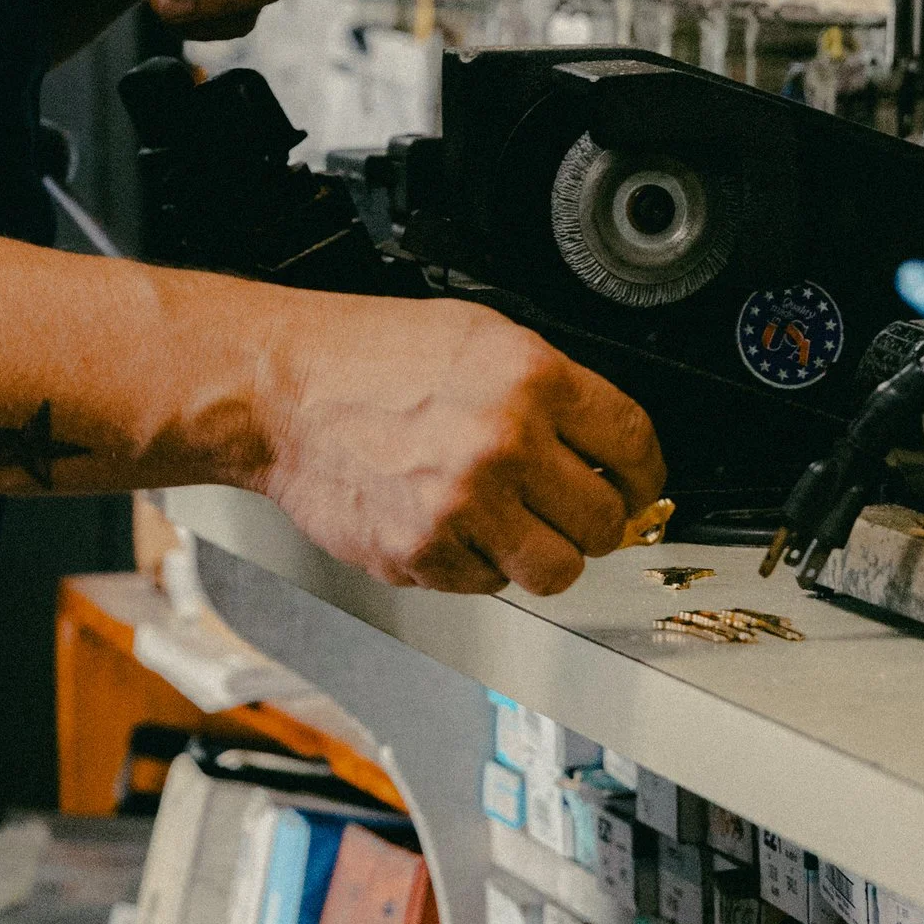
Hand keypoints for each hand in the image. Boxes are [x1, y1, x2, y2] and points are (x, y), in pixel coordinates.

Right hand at [260, 291, 664, 598]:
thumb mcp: (478, 338)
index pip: (634, 446)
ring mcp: (465, 504)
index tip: (635, 487)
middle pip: (605, 521)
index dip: (643, 476)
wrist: (280, 390)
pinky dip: (478, 565)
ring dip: (546, 555)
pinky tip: (451, 524)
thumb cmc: (368, 356)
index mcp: (530, 378)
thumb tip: (606, 449)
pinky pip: (490, 585)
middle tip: (570, 511)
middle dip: (595, 521)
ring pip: (559, 570)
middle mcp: (505, 442)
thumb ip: (549, 390)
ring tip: (516, 528)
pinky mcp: (425, 553)